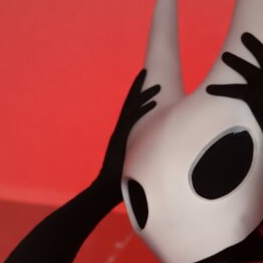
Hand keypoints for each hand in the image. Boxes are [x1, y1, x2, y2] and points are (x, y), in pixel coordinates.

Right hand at [97, 68, 160, 197]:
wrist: (106, 190)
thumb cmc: (121, 181)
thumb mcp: (134, 165)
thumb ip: (141, 158)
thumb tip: (155, 161)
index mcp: (122, 134)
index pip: (130, 110)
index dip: (136, 96)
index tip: (144, 84)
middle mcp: (120, 130)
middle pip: (129, 103)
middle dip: (138, 87)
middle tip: (146, 71)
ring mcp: (120, 133)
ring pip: (132, 108)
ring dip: (145, 95)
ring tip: (157, 84)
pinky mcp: (121, 139)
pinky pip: (133, 119)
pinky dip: (143, 109)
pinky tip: (154, 102)